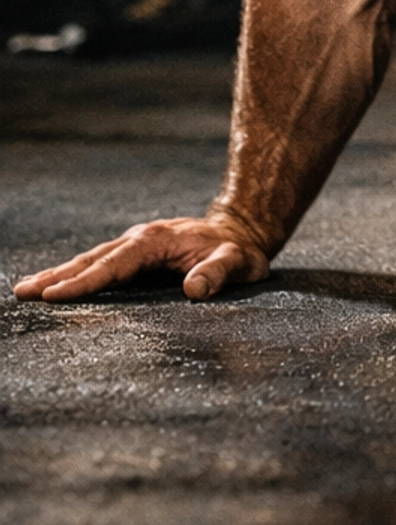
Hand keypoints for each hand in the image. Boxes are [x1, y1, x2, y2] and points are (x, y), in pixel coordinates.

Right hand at [12, 216, 269, 301]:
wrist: (243, 230)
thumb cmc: (240, 251)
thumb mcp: (238, 262)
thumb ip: (218, 273)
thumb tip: (194, 289)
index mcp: (158, 240)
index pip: (116, 263)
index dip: (87, 280)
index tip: (56, 294)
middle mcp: (141, 239)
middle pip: (94, 259)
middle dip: (59, 276)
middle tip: (24, 292)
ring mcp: (136, 245)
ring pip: (92, 260)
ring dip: (60, 274)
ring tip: (27, 289)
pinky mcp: (136, 255)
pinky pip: (100, 264)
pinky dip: (76, 274)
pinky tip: (57, 286)